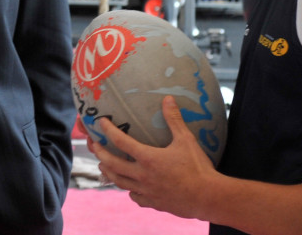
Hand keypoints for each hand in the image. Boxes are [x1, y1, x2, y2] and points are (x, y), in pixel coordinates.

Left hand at [86, 96, 217, 219]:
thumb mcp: (186, 139)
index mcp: (148, 158)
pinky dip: (129, 190)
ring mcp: (146, 191)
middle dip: (100, 153)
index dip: (109, 131)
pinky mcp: (153, 203)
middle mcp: (142, 176)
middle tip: (93, 145)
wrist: (207, 197)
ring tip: (103, 164)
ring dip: (109, 172)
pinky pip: (135, 197)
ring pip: (119, 182)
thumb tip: (167, 99)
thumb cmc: (197, 167)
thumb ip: (174, 119)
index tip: (101, 123)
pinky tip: (130, 187)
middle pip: (112, 164)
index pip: (121, 142)